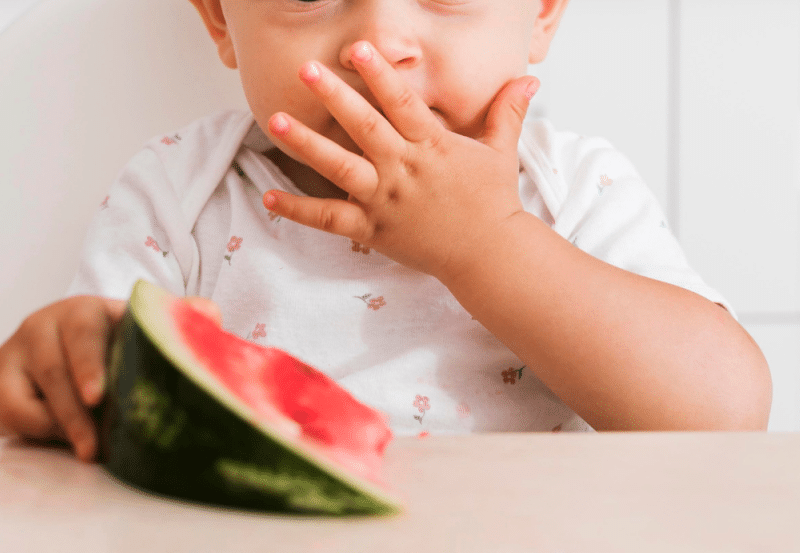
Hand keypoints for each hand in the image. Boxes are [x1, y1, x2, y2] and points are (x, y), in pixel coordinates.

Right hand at [0, 296, 222, 460]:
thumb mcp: (143, 341)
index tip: (98, 397)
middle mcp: (49, 323)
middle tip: (93, 443)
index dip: (90, 363)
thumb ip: (177, 325)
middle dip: (75, 407)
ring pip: (33, 391)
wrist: (68, 380)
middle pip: (56, 363)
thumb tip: (208, 314)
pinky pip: (9, 406)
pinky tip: (61, 442)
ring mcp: (19, 350)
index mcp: (89, 311)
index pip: (86, 328)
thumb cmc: (117, 358)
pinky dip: (35, 428)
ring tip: (89, 452)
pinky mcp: (0, 380)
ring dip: (62, 424)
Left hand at [262, 41, 538, 281]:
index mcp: (431, 146)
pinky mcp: (372, 230)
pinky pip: (329, 219)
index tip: (356, 49)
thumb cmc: (492, 202)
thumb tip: (529, 79)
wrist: (489, 255)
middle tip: (305, 69)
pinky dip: (299, 211)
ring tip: (275, 120)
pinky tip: (270, 197)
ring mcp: (384, 201)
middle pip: (363, 127)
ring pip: (339, 168)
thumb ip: (506, 113)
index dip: (379, 74)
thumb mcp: (500, 152)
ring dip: (306, 144)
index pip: (401, 103)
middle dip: (333, 96)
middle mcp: (404, 170)